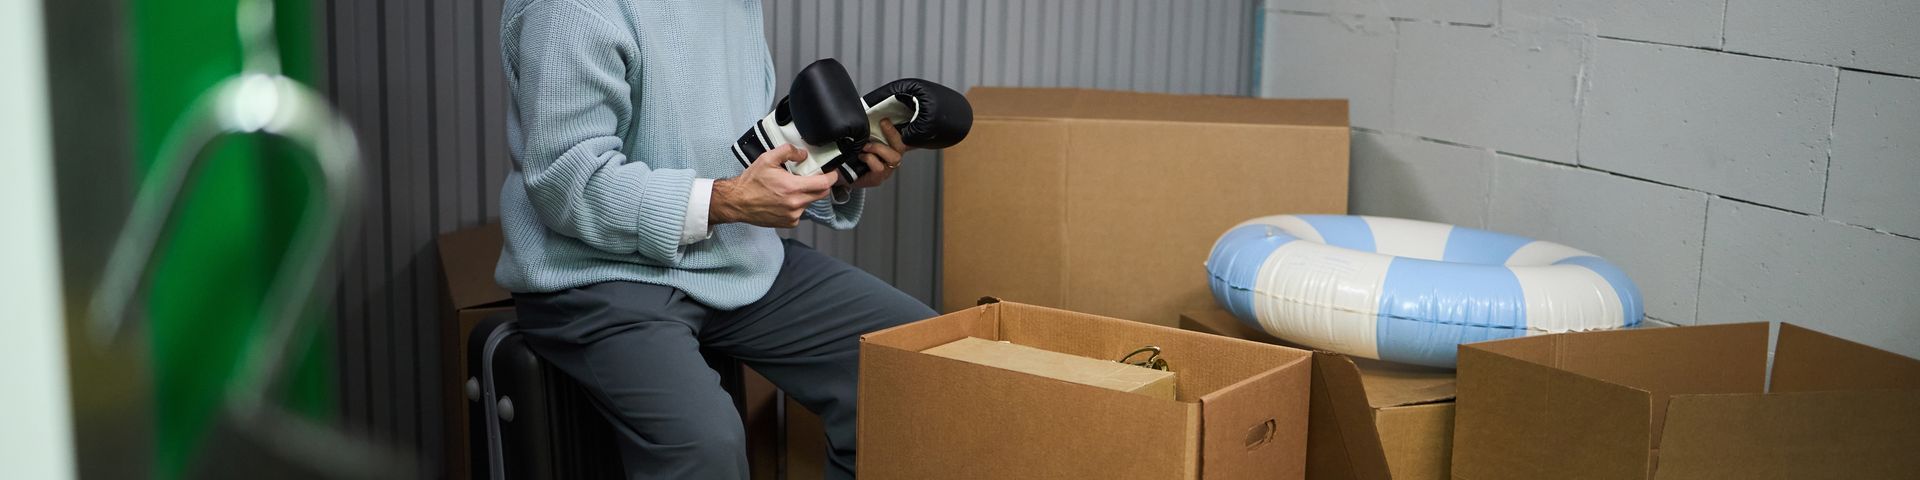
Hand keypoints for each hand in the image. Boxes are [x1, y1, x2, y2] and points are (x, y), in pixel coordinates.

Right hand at [711, 144, 840, 227]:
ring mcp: (793, 215)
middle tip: (813, 177)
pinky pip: (801, 211)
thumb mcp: (767, 159)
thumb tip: (803, 154)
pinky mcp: (789, 223)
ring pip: (810, 202)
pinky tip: (785, 199)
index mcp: (793, 187)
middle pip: (822, 194)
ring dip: (807, 194)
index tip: (833, 172)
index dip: (832, 176)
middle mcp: (796, 203)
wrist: (738, 203)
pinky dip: (798, 204)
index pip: (824, 184)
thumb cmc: (751, 182)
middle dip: (821, 184)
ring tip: (791, 188)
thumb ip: (788, 151)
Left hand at [850, 119, 908, 189]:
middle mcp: (890, 159)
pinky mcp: (877, 179)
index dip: (901, 130)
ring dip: (879, 148)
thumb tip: (867, 116)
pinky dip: (870, 159)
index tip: (887, 119)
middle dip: (892, 133)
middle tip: (883, 123)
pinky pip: (879, 168)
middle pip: (902, 146)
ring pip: (894, 157)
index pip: (902, 138)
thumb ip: (868, 131)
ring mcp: (886, 170)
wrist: (838, 175)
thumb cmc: (850, 157)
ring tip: (866, 146)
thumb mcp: (860, 141)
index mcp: (889, 148)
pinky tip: (861, 157)